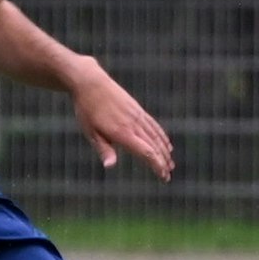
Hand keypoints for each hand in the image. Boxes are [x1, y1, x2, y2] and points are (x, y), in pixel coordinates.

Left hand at [70, 66, 173, 180]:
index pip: (146, 152)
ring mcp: (138, 116)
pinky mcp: (138, 110)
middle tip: (168, 176)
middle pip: (154, 146)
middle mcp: (134, 125)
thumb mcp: (91, 132)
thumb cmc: (87, 110)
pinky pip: (154, 125)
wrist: (91, 83)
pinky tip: (166, 144)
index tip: (163, 176)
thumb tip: (110, 166)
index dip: (157, 165)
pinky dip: (162, 136)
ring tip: (170, 163)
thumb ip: (104, 149)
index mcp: (122, 133)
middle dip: (163, 162)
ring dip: (165, 151)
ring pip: (157, 136)